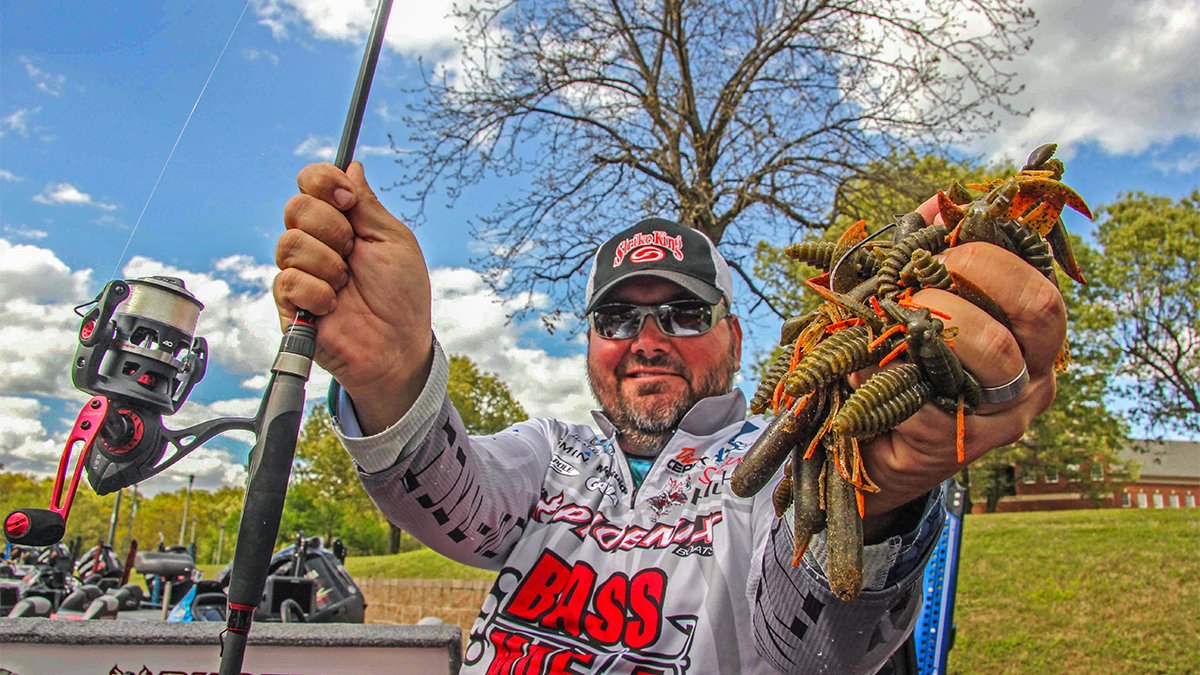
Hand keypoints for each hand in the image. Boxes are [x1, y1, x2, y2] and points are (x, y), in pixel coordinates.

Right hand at [273, 162, 433, 433]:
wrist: (398, 346)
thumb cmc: (402, 296)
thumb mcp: (393, 241)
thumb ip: (367, 205)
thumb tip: (352, 166)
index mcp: (341, 222)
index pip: (311, 182)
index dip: (323, 183)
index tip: (348, 202)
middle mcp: (315, 242)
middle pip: (296, 207)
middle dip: (331, 229)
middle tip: (353, 254)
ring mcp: (300, 272)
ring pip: (289, 243)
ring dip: (328, 264)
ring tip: (346, 286)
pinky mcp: (288, 304)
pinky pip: (288, 281)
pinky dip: (317, 292)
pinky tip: (333, 306)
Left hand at [860, 194, 1063, 518]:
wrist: (866, 444)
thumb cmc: (895, 364)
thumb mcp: (912, 304)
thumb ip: (928, 254)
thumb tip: (937, 202)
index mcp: (1030, 332)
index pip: (1040, 275)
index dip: (995, 247)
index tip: (947, 238)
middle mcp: (1034, 373)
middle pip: (1039, 306)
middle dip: (977, 272)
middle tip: (922, 273)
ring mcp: (1004, 411)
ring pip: (997, 350)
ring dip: (938, 318)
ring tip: (897, 315)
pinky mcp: (962, 440)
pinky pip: (937, 391)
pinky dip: (893, 367)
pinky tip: (865, 361)